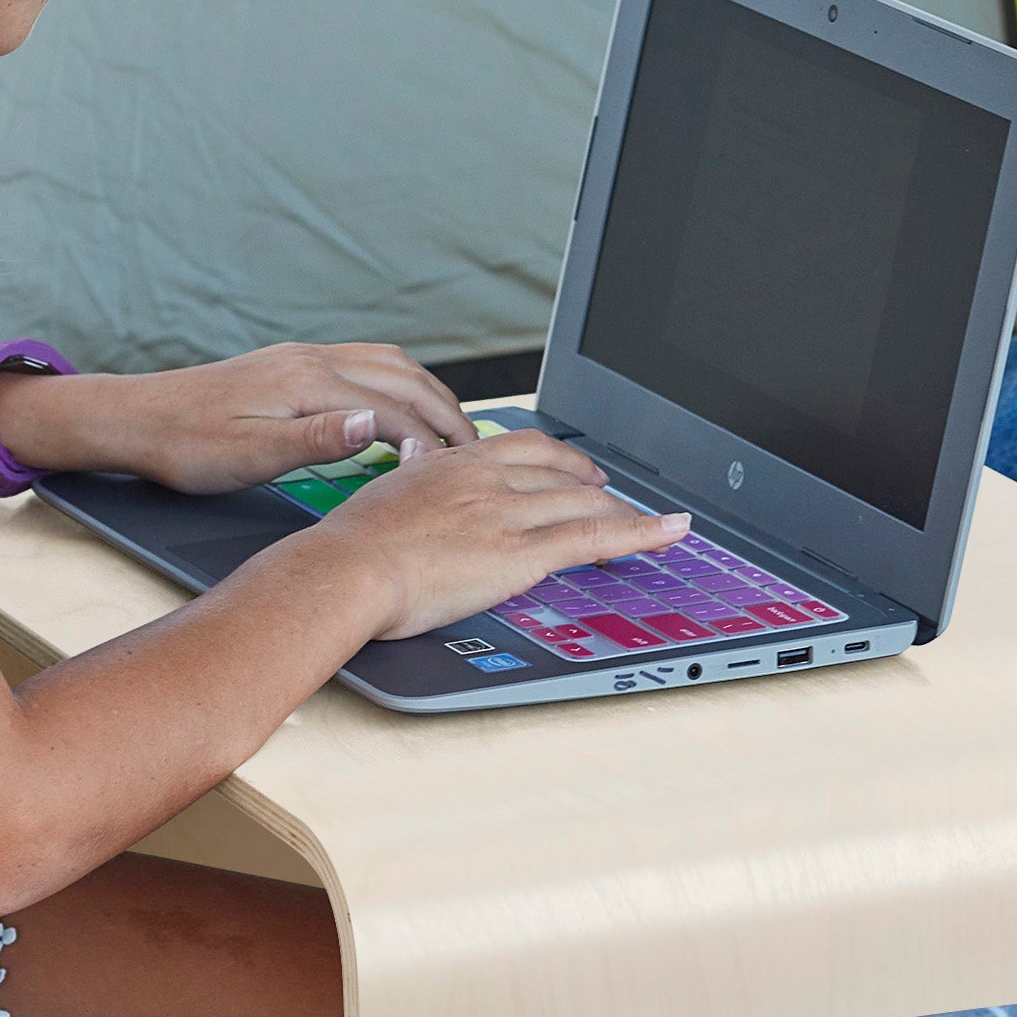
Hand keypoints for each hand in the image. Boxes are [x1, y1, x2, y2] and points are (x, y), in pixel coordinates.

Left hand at [0, 343, 474, 493]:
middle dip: (448, 412)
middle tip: (480, 453)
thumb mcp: (248, 456)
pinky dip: (402, 383)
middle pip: (405, 378)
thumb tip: (375, 426)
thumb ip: (317, 440)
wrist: (135, 418)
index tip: (461, 471)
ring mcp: (304, 357)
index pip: (394, 409)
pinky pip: (368, 362)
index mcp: (308, 382)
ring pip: (391, 364)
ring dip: (430, 393)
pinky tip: (404, 407)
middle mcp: (313, 359)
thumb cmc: (184, 445)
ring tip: (454, 430)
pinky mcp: (293, 364)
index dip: (434, 441)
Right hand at [295, 428, 689, 641]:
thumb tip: (413, 460)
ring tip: (653, 522)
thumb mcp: (384, 491)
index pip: (523, 447)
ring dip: (625, 511)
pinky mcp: (521, 552)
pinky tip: (672, 531)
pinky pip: (596, 536)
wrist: (345, 570)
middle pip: (561, 471)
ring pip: (585, 501)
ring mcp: (508, 512)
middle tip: (614, 495)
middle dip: (595, 483)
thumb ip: (411, 476)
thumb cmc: (350, 545)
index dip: (559, 457)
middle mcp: (488, 478)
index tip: (573, 466)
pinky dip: (643, 533)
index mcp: (455, 462)